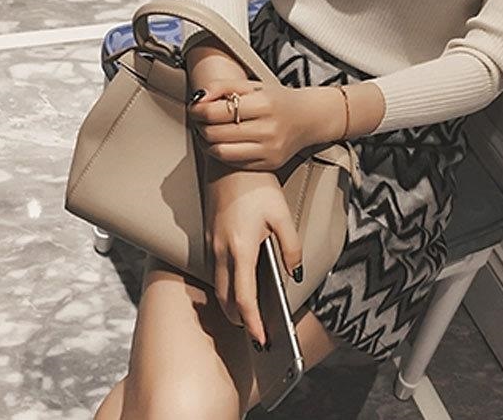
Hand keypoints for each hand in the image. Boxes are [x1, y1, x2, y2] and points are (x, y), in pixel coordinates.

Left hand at [188, 78, 338, 171]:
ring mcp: (269, 150)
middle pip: (216, 133)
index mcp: (265, 104)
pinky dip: (221, 153)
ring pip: (221, 152)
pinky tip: (221, 142)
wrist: (309, 119)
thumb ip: (223, 86)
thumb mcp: (253, 85)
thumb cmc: (279, 101)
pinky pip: (234, 163)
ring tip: (206, 131)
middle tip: (198, 119)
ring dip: (206, 142)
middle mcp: (268, 129)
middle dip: (200, 126)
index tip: (194, 107)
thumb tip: (198, 98)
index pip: (217, 112)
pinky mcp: (269, 164)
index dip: (198, 110)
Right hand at [204, 161, 302, 346]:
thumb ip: (290, 247)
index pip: (243, 299)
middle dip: (239, 318)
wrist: (229, 162)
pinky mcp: (209, 235)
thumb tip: (294, 273)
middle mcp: (221, 251)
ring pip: (217, 284)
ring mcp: (211, 243)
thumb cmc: (257, 186)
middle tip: (257, 331)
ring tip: (249, 313)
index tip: (262, 339)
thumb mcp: (281, 215)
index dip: (253, 324)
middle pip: (225, 298)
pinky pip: (214, 268)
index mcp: (240, 249)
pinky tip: (240, 282)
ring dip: (231, 302)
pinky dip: (225, 283)